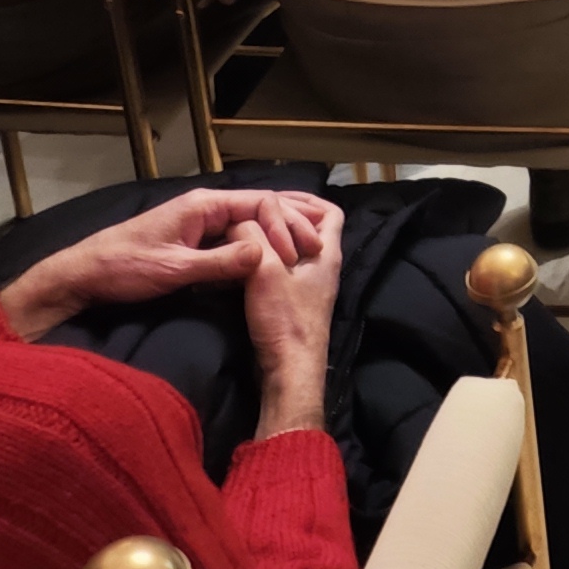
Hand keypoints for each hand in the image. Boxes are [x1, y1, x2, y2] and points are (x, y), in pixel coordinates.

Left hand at [0, 185, 292, 343]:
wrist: (85, 275)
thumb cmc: (124, 268)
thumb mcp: (174, 269)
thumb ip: (221, 262)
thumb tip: (264, 253)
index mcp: (203, 204)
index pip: (260, 202)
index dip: (285, 225)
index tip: (299, 254)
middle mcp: (205, 207)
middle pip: (261, 207)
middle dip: (289, 226)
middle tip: (316, 252)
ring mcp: (200, 223)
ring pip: (250, 222)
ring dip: (277, 236)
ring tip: (305, 255)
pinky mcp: (194, 240)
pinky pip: (235, 237)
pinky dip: (258, 246)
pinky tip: (274, 262)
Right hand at [241, 197, 344, 440]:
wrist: (290, 370)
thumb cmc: (284, 318)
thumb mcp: (264, 269)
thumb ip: (252, 237)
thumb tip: (239, 223)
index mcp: (326, 253)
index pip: (329, 212)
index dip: (306, 201)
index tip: (277, 198)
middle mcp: (323, 267)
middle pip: (309, 229)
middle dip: (282, 218)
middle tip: (252, 214)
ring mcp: (310, 287)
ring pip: (293, 251)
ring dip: (271, 241)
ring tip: (243, 234)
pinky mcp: (295, 304)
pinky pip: (283, 271)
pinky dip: (266, 261)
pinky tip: (243, 263)